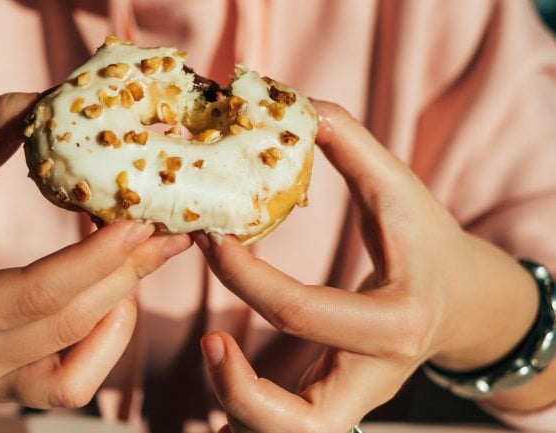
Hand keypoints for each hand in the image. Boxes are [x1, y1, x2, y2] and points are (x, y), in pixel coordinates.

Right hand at [0, 93, 191, 406]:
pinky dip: (104, 345)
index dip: (95, 259)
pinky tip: (117, 297)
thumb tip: (49, 98)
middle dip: (125, 276)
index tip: (142, 222)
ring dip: (119, 311)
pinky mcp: (5, 393)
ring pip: (75, 371)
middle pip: (63, 326)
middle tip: (169, 233)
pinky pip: (72, 385)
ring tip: (143, 259)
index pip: (30, 292)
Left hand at [195, 100, 538, 431]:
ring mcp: (355, 400)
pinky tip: (227, 374)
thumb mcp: (402, 194)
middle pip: (302, 425)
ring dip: (239, 409)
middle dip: (240, 392)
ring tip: (213, 352)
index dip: (241, 276)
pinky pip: (287, 427)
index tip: (208, 238)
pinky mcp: (337, 403)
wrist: (464, 304)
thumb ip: (354, 148)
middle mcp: (375, 376)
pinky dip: (250, 412)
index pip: (301, 313)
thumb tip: (297, 106)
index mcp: (395, 323)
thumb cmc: (431, 246)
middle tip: (209, 340)